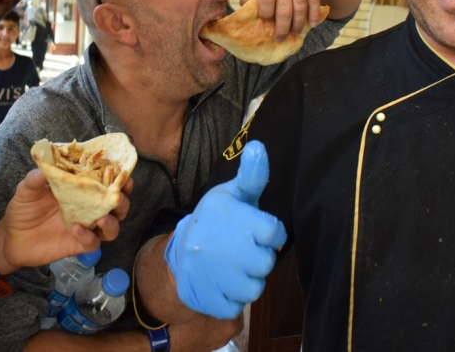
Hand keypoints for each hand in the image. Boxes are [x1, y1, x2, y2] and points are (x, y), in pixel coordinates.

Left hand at [0, 170, 131, 273]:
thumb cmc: (22, 210)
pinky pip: (93, 243)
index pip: (106, 183)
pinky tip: (76, 229)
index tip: (124, 174)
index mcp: (81, 191)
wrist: (11, 239)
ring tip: (102, 218)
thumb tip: (42, 169)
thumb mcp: (26, 191)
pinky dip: (88, 236)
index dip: (119, 179)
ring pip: (112, 227)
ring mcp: (85, 227)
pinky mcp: (78, 245)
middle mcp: (87, 209)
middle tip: (117, 197)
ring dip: (112, 222)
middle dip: (122, 200)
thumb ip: (34, 180)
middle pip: (116, 206)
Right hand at [164, 140, 285, 318]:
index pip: (274, 233)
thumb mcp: (232, 195)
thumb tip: (257, 147)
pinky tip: (223, 283)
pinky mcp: (205, 298)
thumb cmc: (215, 221)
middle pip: (266, 264)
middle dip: (259, 259)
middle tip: (243, 250)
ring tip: (233, 266)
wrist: (180, 251)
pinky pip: (236, 307)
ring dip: (248, 280)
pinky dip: (233, 299)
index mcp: (230, 216)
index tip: (259, 231)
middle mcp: (220, 245)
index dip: (270, 234)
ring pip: (254, 289)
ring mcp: (211, 274)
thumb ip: (251, 177)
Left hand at [241, 0, 323, 40]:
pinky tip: (312, 24)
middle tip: (280, 39)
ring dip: (298, 23)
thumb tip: (243, 16)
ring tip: (295, 33)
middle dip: (282, 27)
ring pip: (300, 5)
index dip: (266, 15)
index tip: (267, 23)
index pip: (266, 0)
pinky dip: (313, 14)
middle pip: (284, 7)